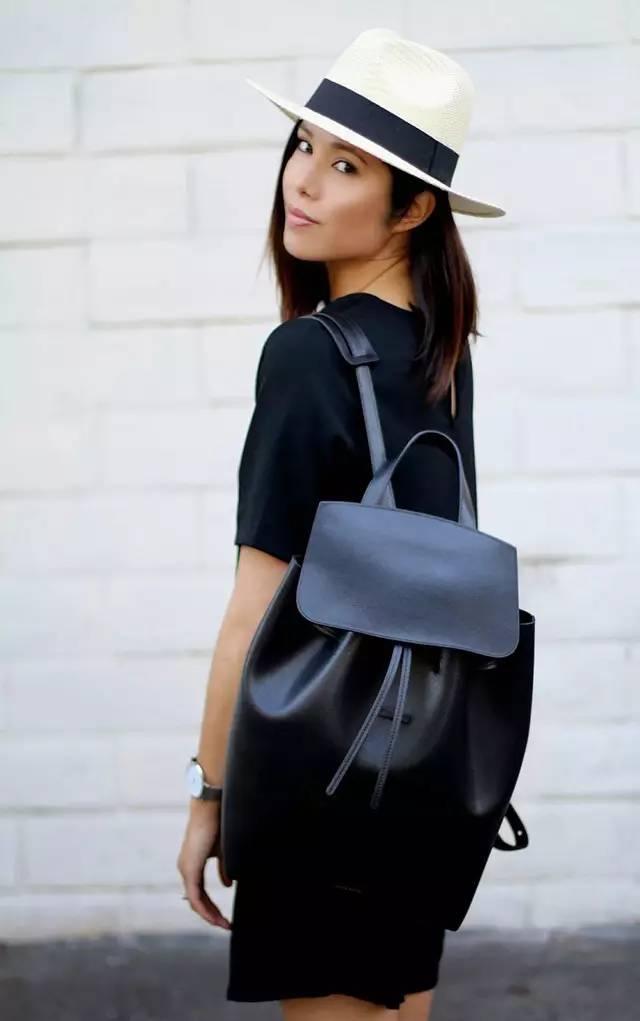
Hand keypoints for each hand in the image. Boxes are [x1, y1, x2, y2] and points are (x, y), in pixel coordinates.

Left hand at [176, 800, 232, 928]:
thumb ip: (224, 869)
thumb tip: (227, 885)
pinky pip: (195, 896)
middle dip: (212, 915)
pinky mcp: (189, 868)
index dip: (212, 907)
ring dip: (209, 914)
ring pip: (195, 900)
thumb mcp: (224, 851)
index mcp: (192, 864)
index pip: (200, 893)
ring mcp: (186, 868)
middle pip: (197, 900)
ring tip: (224, 924)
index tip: (225, 918)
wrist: (212, 807)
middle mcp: (185, 868)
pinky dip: (204, 908)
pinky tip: (215, 917)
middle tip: (227, 926)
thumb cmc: (219, 824)